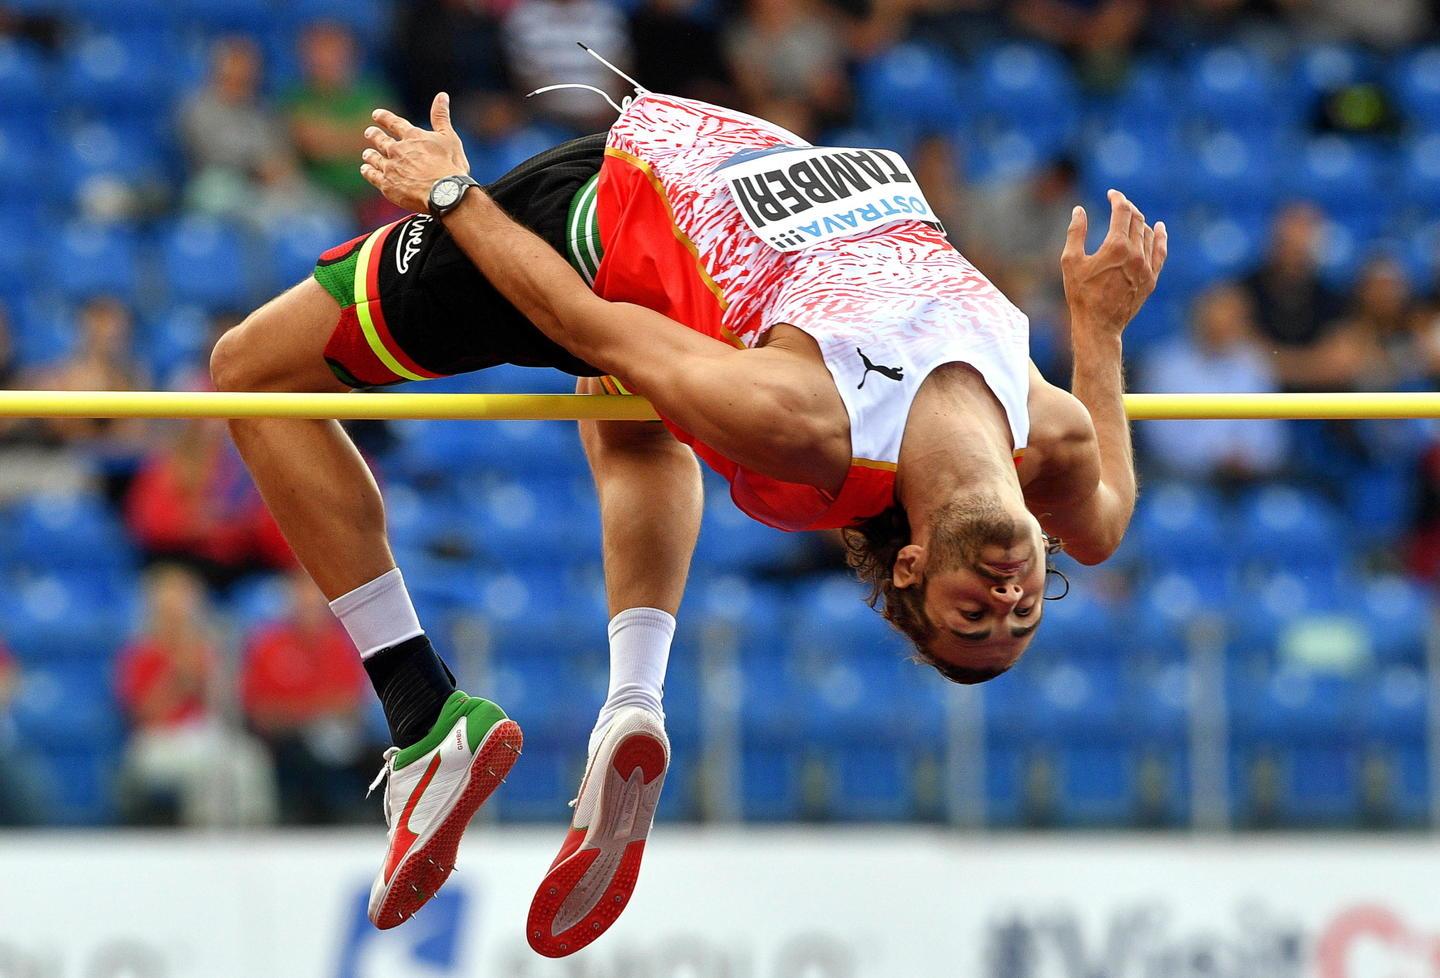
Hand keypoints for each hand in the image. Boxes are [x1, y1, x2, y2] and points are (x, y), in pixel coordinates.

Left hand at [360, 92, 471, 213]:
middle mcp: (397, 150)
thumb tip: (442, 95)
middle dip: (374, 135)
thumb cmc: (450, 165)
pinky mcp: (387, 185)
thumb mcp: (449, 137)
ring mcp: (390, 167)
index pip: (394, 123)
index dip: (384, 118)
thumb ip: (441, 116)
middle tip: (369, 132)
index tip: (376, 114)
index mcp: (412, 136)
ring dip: (370, 155)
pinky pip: (372, 176)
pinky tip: (365, 169)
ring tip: (366, 154)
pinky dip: (368, 171)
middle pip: (381, 140)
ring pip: (374, 158)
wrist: (443, 192)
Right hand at [1060, 189, 1166, 337]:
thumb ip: (1076, 232)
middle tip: (1119, 204)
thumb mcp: (1070, 261)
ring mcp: (1146, 266)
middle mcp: (1136, 253)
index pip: (1122, 211)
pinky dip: (1160, 237)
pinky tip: (1159, 229)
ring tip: (1130, 217)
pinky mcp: (1151, 279)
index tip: (1111, 193)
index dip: (1117, 198)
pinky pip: (1160, 252)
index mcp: (1116, 246)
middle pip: (1137, 220)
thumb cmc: (1080, 294)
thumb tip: (1079, 210)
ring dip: (1139, 221)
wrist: (1099, 325)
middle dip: (1128, 208)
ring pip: (1148, 234)